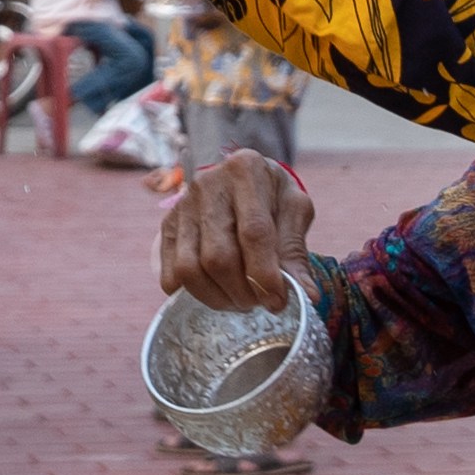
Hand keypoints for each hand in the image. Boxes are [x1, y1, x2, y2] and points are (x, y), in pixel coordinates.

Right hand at [157, 150, 311, 310]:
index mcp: (246, 171)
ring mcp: (182, 205)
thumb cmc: (272, 195)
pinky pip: (170, 271)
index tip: (277, 302)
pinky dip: (192, 293)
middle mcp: (207, 184)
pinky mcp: (167, 225)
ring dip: (217, 297)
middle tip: (259, 303)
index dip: (265, 275)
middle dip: (241, 292)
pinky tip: (216, 292)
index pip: (253, 232)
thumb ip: (296, 252)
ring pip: (190, 268)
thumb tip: (307, 296)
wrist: (240, 178)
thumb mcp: (294, 211)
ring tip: (239, 300)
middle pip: (218, 256)